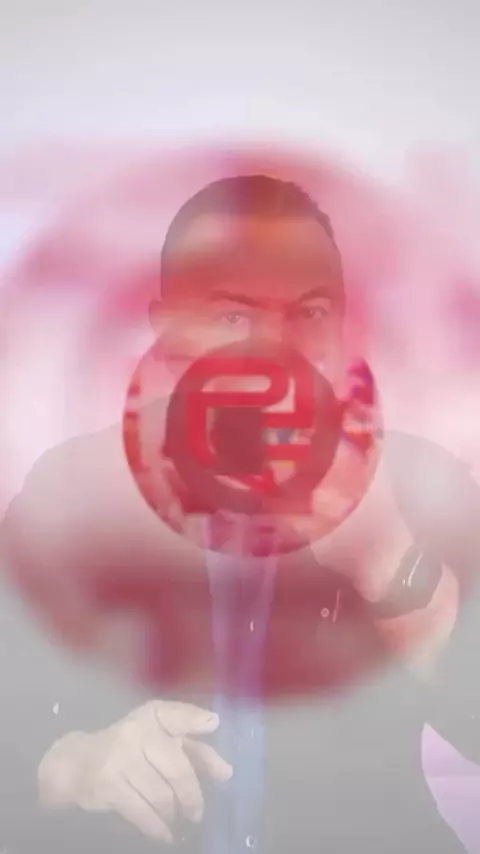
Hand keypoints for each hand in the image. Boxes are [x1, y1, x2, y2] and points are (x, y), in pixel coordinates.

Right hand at [37, 700, 232, 842]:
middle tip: (197, 812)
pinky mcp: (109, 786)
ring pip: (161, 794)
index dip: (194, 720)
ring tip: (177, 819)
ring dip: (174, 812)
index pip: (175, 715)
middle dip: (192, 795)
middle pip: (176, 767)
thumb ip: (193, 749)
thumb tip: (226, 771)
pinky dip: (157, 827)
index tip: (213, 725)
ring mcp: (121, 759)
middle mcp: (136, 732)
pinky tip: (165, 835)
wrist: (78, 762)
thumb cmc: (131, 748)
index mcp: (152, 715)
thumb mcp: (160, 739)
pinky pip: (141, 812)